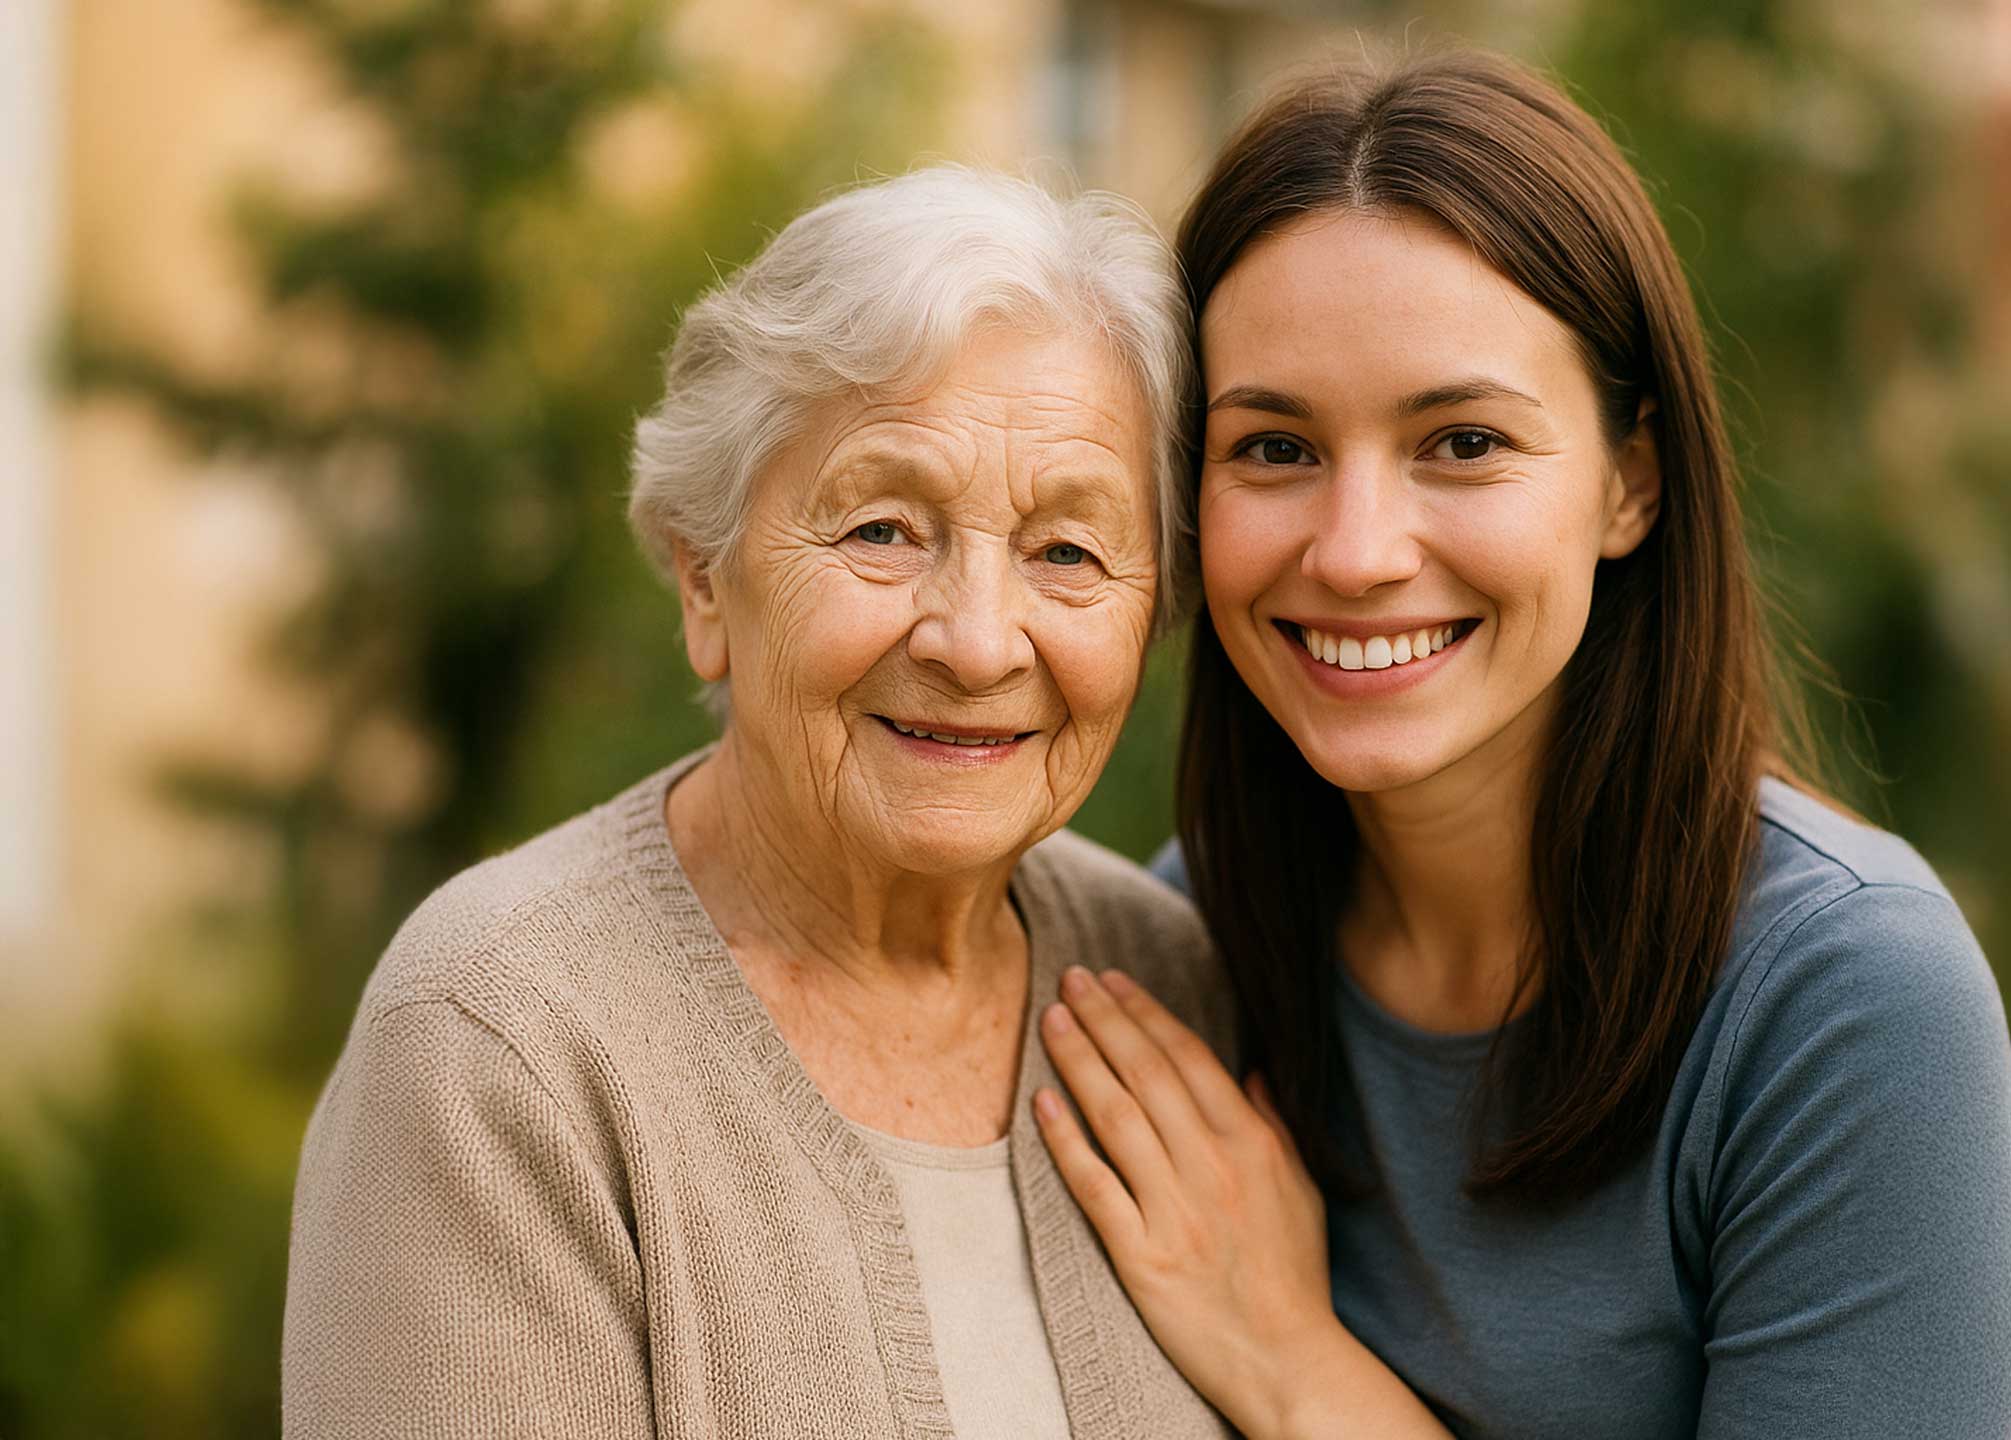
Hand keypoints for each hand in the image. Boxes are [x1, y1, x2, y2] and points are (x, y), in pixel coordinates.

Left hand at [1034, 966, 1450, 1439]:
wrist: (1286, 1359)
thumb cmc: (1293, 1275)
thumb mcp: (1300, 1188)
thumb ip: (1275, 1123)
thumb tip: (1252, 1067)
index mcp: (1251, 1144)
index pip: (1188, 1058)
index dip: (1145, 1013)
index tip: (1113, 979)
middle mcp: (1211, 1167)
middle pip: (1145, 1074)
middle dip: (1103, 1019)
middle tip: (1069, 978)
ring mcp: (1174, 1210)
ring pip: (1114, 1116)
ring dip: (1079, 1060)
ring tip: (1050, 1019)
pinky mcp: (1141, 1255)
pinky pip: (1094, 1185)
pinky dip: (1065, 1140)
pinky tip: (1041, 1101)